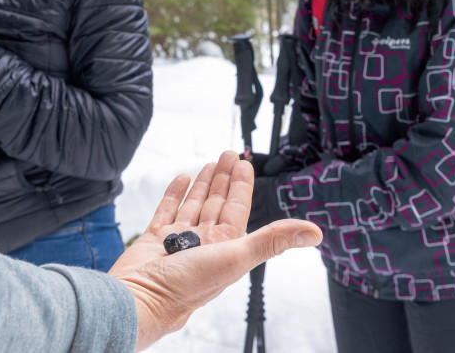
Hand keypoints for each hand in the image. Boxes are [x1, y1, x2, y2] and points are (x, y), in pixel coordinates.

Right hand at [108, 150, 321, 351]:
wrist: (140, 300)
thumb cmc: (186, 286)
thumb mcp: (236, 257)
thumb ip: (273, 240)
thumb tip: (314, 234)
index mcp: (224, 247)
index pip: (237, 208)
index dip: (242, 185)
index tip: (245, 163)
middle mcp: (203, 243)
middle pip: (217, 203)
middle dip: (224, 178)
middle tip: (229, 154)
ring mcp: (177, 242)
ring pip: (194, 205)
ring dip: (203, 185)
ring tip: (209, 163)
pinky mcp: (153, 241)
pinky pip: (166, 211)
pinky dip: (175, 194)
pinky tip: (182, 180)